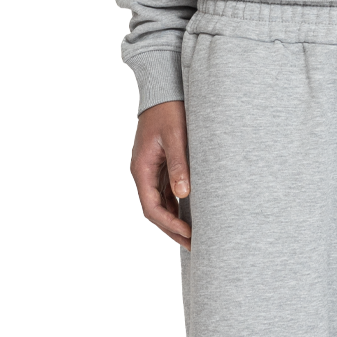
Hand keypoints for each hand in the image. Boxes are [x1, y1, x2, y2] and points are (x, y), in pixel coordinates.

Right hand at [130, 100, 190, 245]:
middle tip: (194, 244)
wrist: (163, 91)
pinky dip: (175, 206)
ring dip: (174, 220)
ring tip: (193, 236)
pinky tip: (189, 215)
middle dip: (172, 229)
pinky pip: (164, 192)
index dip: (169, 224)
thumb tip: (183, 194)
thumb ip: (179, 165)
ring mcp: (150, 170)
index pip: (151, 207)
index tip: (188, 233)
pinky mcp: (159, 166)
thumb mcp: (176, 137)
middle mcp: (143, 172)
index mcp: (142, 168)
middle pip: (154, 210)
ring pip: (159, 204)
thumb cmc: (168, 110)